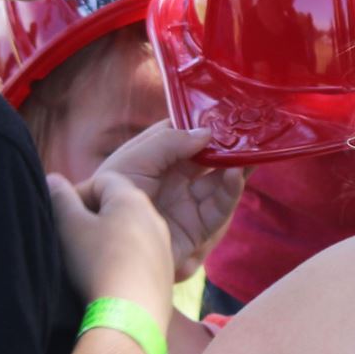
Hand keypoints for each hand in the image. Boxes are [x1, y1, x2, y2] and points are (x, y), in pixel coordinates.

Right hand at [47, 169, 177, 322]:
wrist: (130, 318)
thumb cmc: (97, 265)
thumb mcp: (69, 226)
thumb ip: (60, 198)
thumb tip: (53, 179)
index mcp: (133, 199)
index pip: (101, 181)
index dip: (77, 194)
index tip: (61, 217)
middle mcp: (155, 218)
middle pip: (118, 206)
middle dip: (92, 217)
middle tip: (71, 240)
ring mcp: (164, 248)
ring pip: (130, 233)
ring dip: (108, 241)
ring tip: (87, 263)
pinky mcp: (165, 275)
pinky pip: (140, 258)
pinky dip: (123, 262)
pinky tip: (108, 281)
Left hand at [93, 123, 245, 283]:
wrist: (102, 240)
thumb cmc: (111, 193)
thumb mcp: (136, 160)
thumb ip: (170, 143)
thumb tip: (207, 133)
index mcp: (155, 158)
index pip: (184, 135)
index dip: (203, 124)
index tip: (225, 113)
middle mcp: (173, 179)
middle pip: (208, 158)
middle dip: (228, 146)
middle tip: (251, 131)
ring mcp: (186, 204)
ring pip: (219, 182)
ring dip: (237, 166)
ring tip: (252, 151)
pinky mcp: (196, 229)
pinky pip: (218, 209)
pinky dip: (230, 191)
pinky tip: (235, 175)